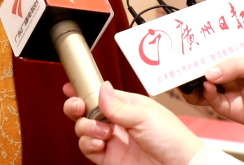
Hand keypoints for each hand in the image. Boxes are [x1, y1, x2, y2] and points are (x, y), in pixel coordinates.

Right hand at [63, 81, 203, 164]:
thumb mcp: (145, 115)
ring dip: (86, 126)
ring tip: (103, 130)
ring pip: (84, 128)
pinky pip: (87, 147)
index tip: (70, 86)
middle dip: (76, 106)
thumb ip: (119, 105)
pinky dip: (88, 143)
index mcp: (128, 106)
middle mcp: (117, 122)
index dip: (85, 89)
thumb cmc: (172, 139)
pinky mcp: (109, 158)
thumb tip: (101, 88)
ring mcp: (112, 140)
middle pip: (86, 111)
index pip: (101, 94)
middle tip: (77, 106)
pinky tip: (99, 141)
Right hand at [184, 53, 243, 147]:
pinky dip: (207, 96)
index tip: (183, 48)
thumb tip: (208, 72)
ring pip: (203, 89)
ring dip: (193, 84)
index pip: (212, 52)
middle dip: (189, 68)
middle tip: (177, 66)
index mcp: (237, 57)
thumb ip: (234, 66)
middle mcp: (231, 74)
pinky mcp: (234, 110)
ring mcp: (231, 92)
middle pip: (203, 70)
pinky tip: (207, 87)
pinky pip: (214, 103)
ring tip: (188, 79)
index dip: (197, 50)